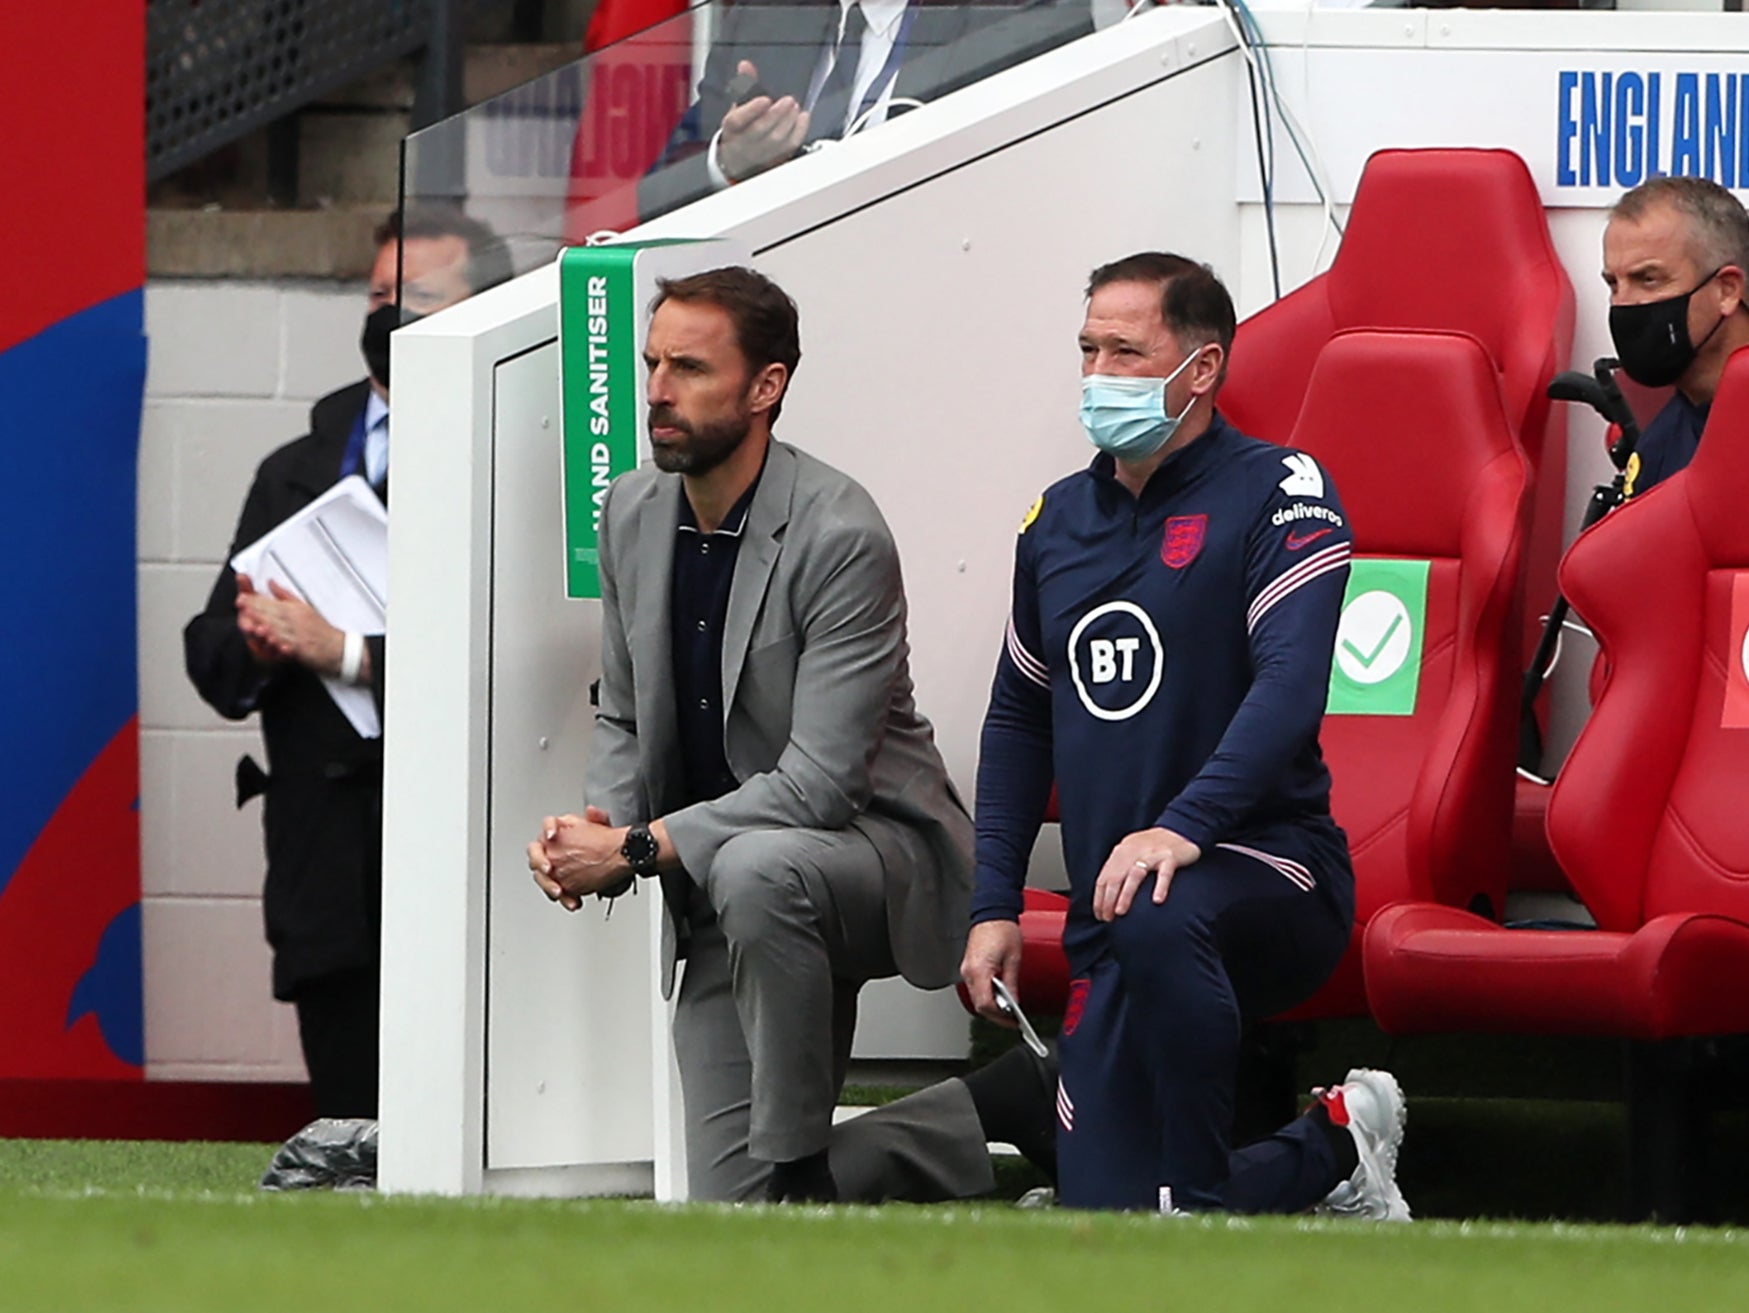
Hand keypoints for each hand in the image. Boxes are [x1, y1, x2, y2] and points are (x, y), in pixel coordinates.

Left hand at [236, 578, 344, 673]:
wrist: (337, 647)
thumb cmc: (321, 629)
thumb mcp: (304, 606)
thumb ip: (284, 595)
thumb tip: (270, 582)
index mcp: (294, 609)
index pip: (271, 603)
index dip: (255, 600)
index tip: (242, 596)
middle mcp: (295, 619)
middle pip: (272, 613)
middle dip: (255, 608)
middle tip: (240, 603)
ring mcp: (298, 633)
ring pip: (277, 627)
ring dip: (263, 623)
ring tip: (249, 619)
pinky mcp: (301, 647)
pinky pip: (288, 643)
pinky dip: (278, 640)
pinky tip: (269, 639)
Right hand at [527, 805, 624, 911]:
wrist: (612, 862)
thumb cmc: (603, 843)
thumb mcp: (602, 828)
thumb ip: (598, 818)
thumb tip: (592, 812)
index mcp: (559, 830)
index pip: (548, 824)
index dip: (548, 828)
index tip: (551, 836)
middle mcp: (551, 848)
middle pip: (536, 853)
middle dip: (539, 862)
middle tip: (548, 870)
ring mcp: (553, 866)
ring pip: (542, 876)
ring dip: (548, 885)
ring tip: (560, 892)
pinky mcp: (559, 882)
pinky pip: (555, 891)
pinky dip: (564, 898)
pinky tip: (573, 901)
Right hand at [717, 61, 808, 181]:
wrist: (739, 161)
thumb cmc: (740, 130)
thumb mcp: (737, 107)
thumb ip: (744, 84)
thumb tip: (745, 65)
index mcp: (732, 128)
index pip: (737, 120)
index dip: (751, 110)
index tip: (765, 99)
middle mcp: (745, 143)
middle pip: (760, 130)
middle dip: (776, 114)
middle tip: (788, 100)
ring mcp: (761, 153)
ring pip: (776, 140)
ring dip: (789, 121)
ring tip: (795, 107)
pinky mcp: (776, 158)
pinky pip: (790, 147)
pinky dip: (799, 131)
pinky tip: (803, 117)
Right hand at [960, 920, 1023, 1025]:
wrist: (992, 911)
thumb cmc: (1002, 929)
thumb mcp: (1014, 959)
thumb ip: (1012, 984)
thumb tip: (1014, 1004)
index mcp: (979, 970)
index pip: (986, 1004)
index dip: (1000, 1016)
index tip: (1012, 1021)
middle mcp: (968, 971)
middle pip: (979, 1004)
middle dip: (996, 1015)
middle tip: (1012, 1020)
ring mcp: (966, 969)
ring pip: (976, 998)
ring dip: (991, 1006)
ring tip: (1008, 1011)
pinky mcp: (969, 966)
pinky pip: (975, 988)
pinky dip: (986, 996)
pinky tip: (999, 997)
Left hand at [1092, 827, 1201, 921]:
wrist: (1182, 828)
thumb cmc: (1154, 846)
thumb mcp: (1133, 853)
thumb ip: (1121, 868)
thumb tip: (1107, 897)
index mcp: (1122, 851)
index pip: (1104, 877)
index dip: (1099, 897)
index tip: (1099, 915)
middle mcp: (1134, 851)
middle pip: (1115, 876)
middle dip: (1108, 899)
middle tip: (1108, 918)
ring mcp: (1152, 853)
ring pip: (1135, 874)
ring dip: (1125, 894)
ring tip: (1120, 911)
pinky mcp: (1170, 856)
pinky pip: (1164, 873)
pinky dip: (1160, 886)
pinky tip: (1157, 901)